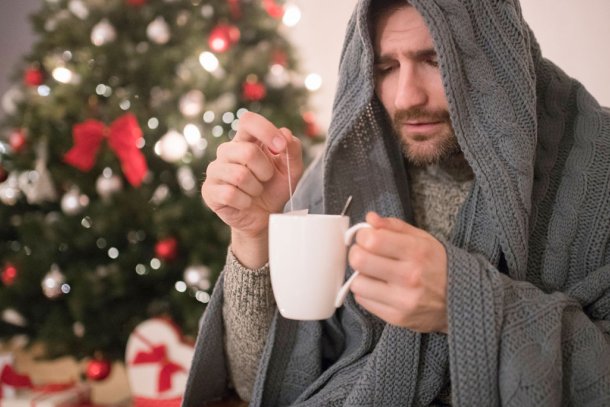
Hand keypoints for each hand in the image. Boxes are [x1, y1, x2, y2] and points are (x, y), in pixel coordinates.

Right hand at [201, 112, 302, 266]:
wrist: (264, 217)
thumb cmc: (275, 189)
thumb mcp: (292, 169)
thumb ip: (293, 149)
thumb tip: (285, 134)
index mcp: (245, 140)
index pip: (248, 121)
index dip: (265, 130)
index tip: (280, 147)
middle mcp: (227, 151)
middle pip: (247, 151)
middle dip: (265, 170)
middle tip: (266, 179)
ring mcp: (215, 170)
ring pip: (239, 175)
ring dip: (255, 188)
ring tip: (255, 192)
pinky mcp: (209, 191)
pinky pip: (230, 194)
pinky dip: (245, 201)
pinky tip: (245, 202)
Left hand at [348, 212, 447, 332]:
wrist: (462, 301)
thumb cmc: (438, 266)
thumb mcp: (423, 239)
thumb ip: (394, 226)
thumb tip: (370, 219)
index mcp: (416, 252)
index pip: (372, 239)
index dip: (363, 235)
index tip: (366, 237)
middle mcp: (410, 276)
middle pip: (359, 260)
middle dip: (356, 253)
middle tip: (364, 253)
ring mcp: (403, 300)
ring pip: (357, 284)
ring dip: (360, 275)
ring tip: (373, 273)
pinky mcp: (397, 318)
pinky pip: (363, 301)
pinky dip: (366, 292)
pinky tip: (379, 287)